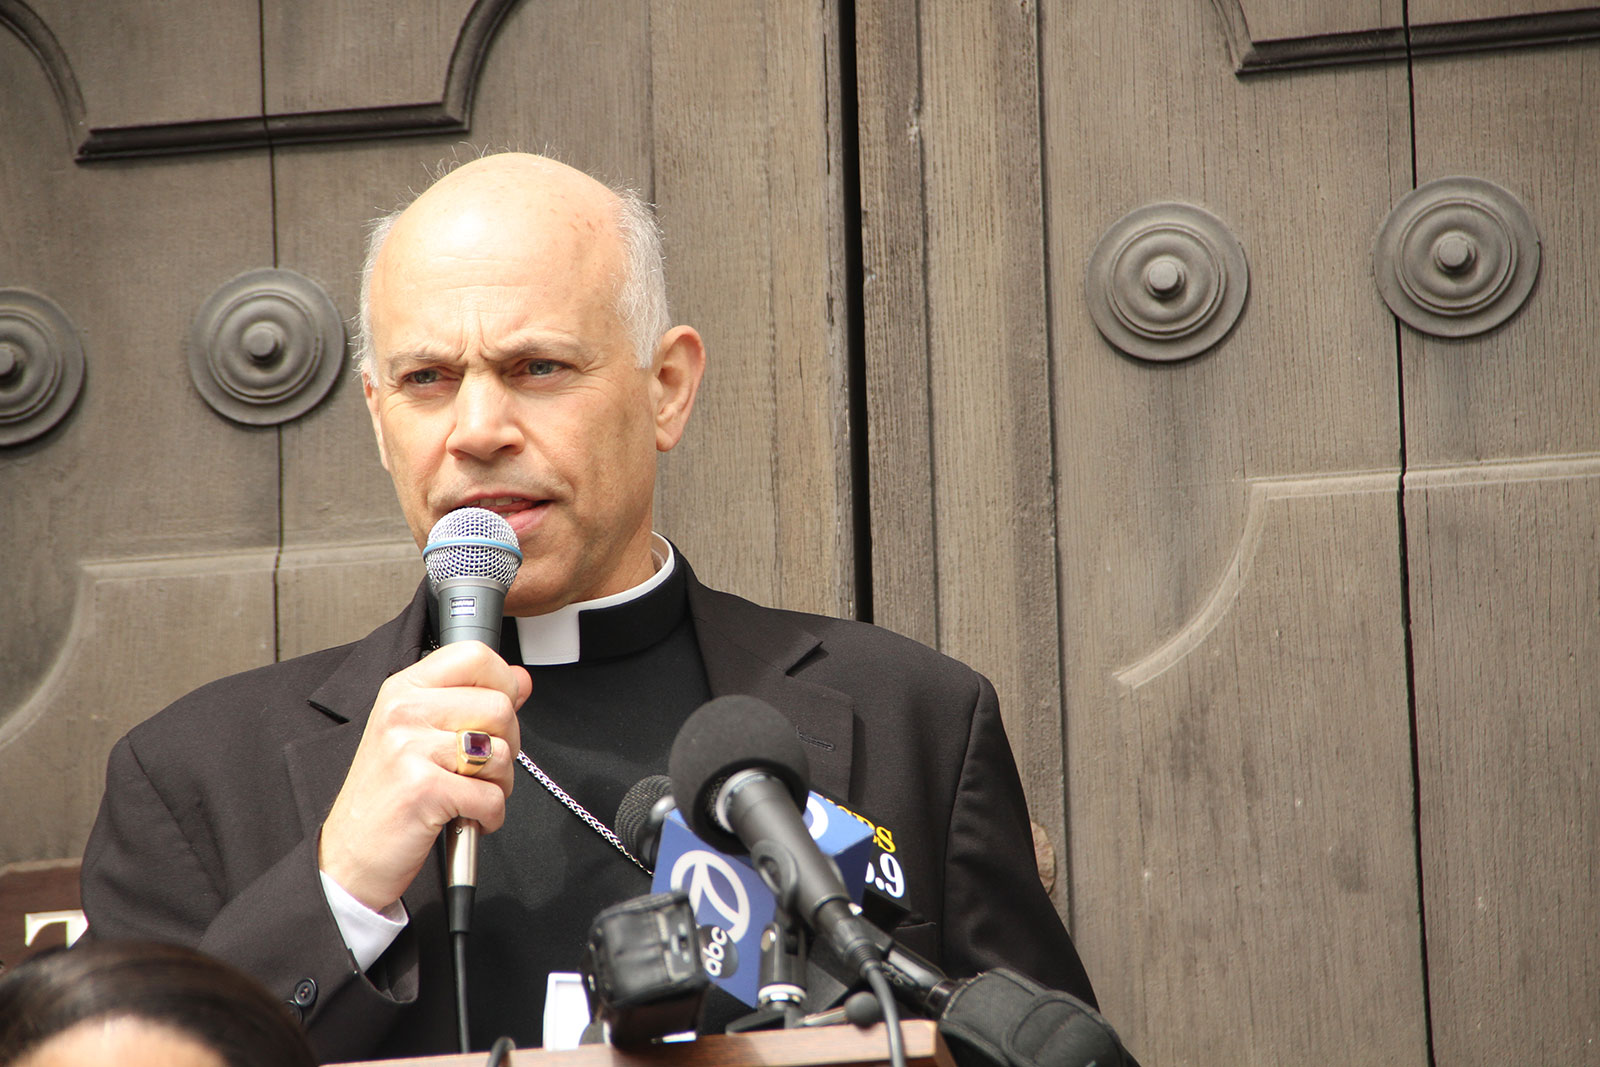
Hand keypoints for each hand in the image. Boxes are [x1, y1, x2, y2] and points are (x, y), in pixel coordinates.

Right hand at [318, 641, 530, 911]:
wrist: (348, 858)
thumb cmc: (387, 797)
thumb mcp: (421, 736)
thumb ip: (472, 702)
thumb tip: (521, 679)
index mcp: (404, 690)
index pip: (475, 655)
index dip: (503, 683)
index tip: (496, 714)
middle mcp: (403, 712)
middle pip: (500, 706)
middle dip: (507, 745)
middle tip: (480, 769)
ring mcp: (410, 749)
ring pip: (501, 752)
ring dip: (499, 784)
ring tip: (468, 794)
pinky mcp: (422, 789)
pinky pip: (492, 797)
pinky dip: (490, 816)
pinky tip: (465, 817)